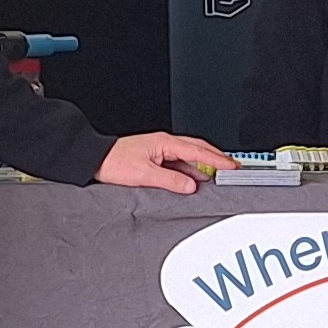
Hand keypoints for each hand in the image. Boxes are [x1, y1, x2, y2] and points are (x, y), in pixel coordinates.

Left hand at [98, 132, 235, 192]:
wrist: (95, 160)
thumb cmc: (114, 162)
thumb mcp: (144, 174)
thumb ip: (170, 181)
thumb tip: (191, 185)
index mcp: (164, 143)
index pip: (196, 151)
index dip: (216, 159)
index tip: (231, 166)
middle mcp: (164, 144)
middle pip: (197, 149)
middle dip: (216, 158)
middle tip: (232, 167)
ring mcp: (160, 150)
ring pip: (188, 156)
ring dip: (204, 165)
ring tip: (218, 175)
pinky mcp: (155, 158)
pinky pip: (178, 163)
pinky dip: (190, 170)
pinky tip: (195, 180)